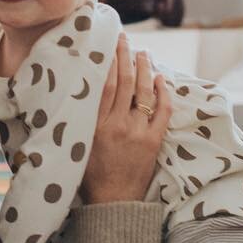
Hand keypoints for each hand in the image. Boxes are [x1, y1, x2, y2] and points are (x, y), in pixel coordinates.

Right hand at [79, 38, 172, 204]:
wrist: (113, 202)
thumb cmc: (91, 176)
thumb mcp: (79, 145)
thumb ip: (83, 120)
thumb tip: (83, 93)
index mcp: (96, 125)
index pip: (106, 84)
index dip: (110, 62)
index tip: (110, 45)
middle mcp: (118, 125)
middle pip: (125, 82)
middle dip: (126, 57)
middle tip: (125, 40)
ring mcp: (138, 132)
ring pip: (144, 93)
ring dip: (145, 69)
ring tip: (144, 53)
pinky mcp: (153, 141)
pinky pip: (162, 112)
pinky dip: (163, 93)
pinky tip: (160, 78)